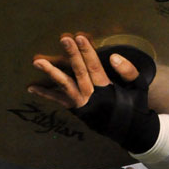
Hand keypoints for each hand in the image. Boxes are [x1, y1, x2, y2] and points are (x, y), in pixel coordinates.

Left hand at [29, 35, 159, 153]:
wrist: (129, 131)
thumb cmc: (134, 104)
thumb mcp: (138, 86)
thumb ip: (127, 71)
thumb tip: (113, 56)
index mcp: (107, 88)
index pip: (94, 66)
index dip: (87, 51)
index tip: (79, 37)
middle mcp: (92, 95)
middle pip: (79, 71)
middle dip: (71, 54)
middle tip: (63, 39)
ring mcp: (81, 103)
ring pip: (64, 85)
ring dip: (51, 72)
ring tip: (37, 61)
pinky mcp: (76, 109)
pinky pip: (59, 101)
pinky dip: (45, 94)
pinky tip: (31, 87)